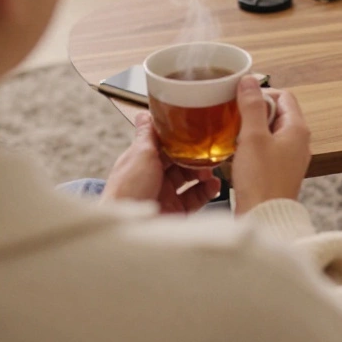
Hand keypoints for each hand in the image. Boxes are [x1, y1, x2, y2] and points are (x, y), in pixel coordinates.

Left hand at [101, 112, 221, 213]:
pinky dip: (207, 191)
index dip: (181, 139)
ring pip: (191, 179)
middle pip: (180, 162)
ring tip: (212, 170)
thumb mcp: (140, 154)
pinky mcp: (176, 211)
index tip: (198, 131)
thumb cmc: (128, 190)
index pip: (164, 145)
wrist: (130, 227)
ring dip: (204, 173)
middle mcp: (154, 177)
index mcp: (142, 161)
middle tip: (209, 152)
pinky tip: (214, 185)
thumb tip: (145, 114)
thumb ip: (147, 135)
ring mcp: (165, 194)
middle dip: (196, 156)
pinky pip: (196, 197)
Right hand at [230, 77, 311, 214]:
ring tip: (234, 136)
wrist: (264, 218)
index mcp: (298, 130)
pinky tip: (237, 154)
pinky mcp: (280, 172)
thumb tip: (249, 81)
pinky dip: (252, 147)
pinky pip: (267, 150)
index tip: (242, 99)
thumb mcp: (253, 137)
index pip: (284, 96)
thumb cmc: (262, 182)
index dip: (262, 93)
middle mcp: (299, 143)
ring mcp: (291, 158)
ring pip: (270, 132)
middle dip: (255, 112)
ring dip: (251, 130)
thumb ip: (251, 106)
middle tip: (235, 118)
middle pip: (277, 113)